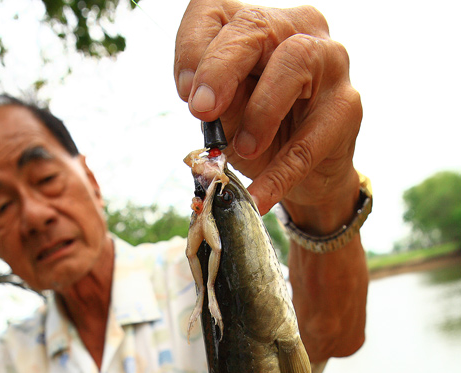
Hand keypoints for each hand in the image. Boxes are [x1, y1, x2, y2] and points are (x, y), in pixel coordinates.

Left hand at [174, 0, 362, 220]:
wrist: (308, 176)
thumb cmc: (260, 133)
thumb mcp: (226, 115)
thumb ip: (213, 102)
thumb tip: (198, 100)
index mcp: (256, 24)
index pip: (214, 10)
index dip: (193, 45)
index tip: (184, 90)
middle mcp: (297, 27)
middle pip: (255, 26)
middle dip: (221, 69)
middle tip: (203, 110)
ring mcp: (329, 61)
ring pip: (294, 62)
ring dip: (261, 110)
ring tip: (242, 149)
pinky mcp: (347, 105)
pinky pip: (311, 137)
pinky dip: (280, 172)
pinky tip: (260, 196)